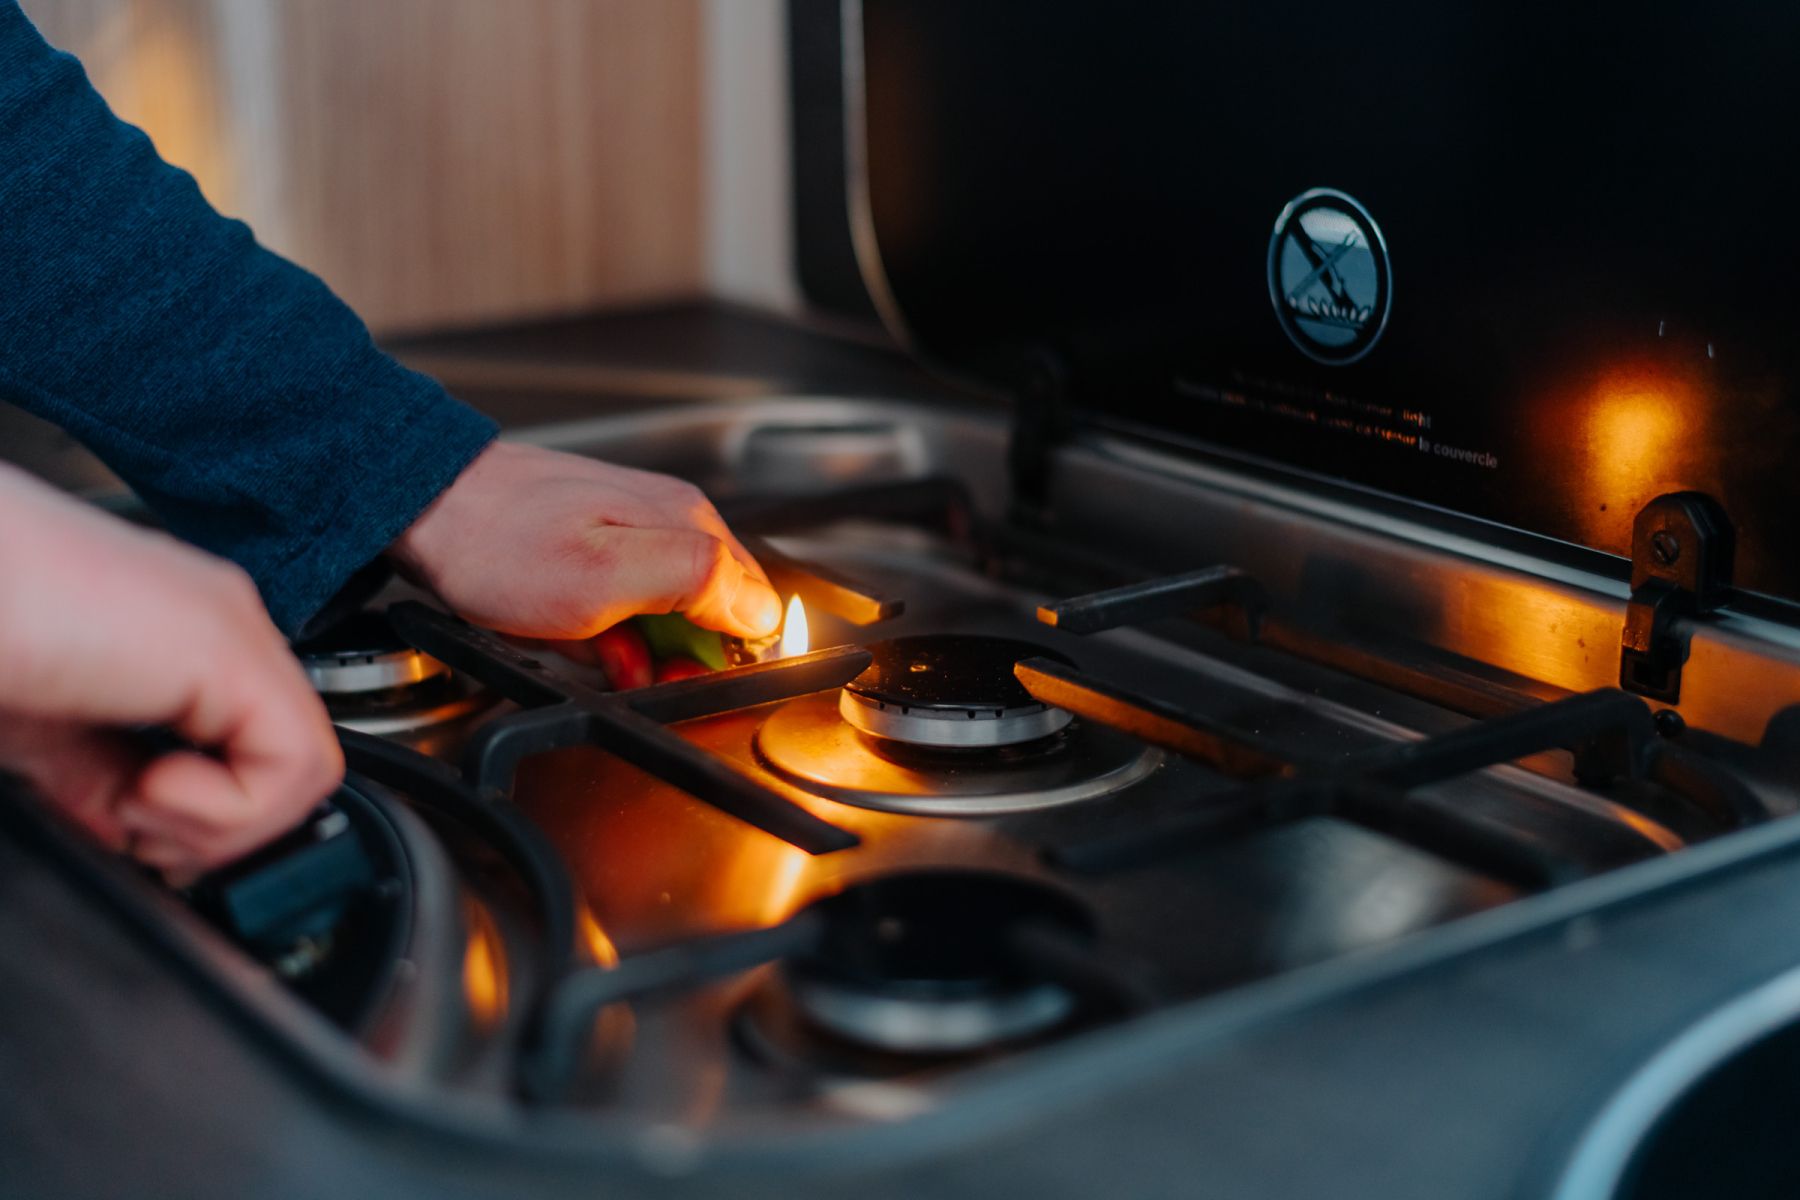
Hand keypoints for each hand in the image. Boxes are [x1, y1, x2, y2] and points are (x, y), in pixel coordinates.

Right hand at [0, 465, 341, 876]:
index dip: (208, 818)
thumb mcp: (46, 733)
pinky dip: (224, 811)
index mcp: (179, 640)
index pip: (258, 751)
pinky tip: (151, 785)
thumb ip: (105, 779)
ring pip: (307, 772)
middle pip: (290, 765)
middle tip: (140, 822)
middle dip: (218, 829)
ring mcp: (229, 629)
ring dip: (218, 826)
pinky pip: (295, 765)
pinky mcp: (227, 648)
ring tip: (138, 797)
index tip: (134, 826)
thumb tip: (142, 837)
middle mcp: (218, 625)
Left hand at [388, 443, 780, 663]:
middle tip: (625, 667)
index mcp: (687, 523)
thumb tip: (762, 608)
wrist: (423, 509)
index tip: (681, 673)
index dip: (726, 654)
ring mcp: (632, 533)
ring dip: (630, 647)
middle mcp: (670, 521)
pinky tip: (572, 637)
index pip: (755, 603)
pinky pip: (621, 607)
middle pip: (712, 612)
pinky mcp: (596, 546)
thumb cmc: (500, 543)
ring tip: (587, 648)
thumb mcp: (607, 577)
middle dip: (673, 655)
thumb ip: (696, 584)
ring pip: (663, 615)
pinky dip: (600, 634)